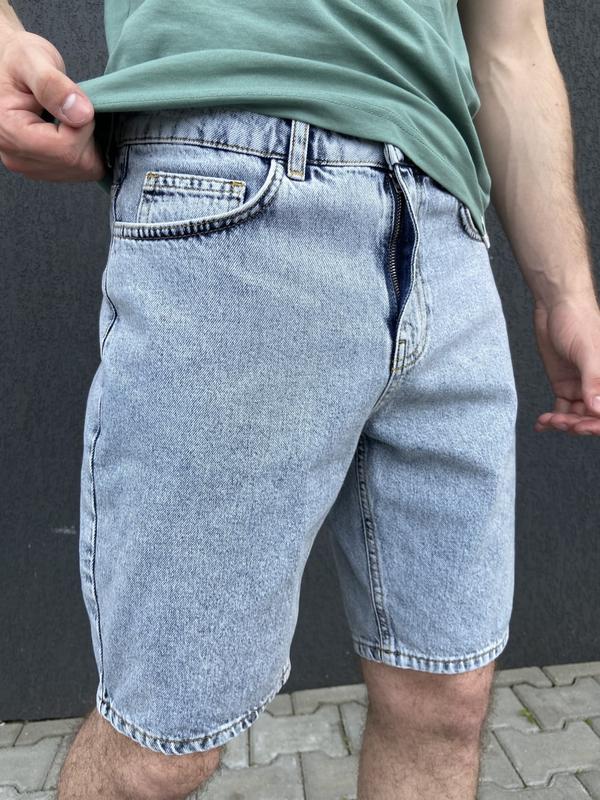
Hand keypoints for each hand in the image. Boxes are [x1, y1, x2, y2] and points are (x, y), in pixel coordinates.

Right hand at [0, 30, 105, 181]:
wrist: (10, 69)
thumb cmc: (18, 59)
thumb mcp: (32, 59)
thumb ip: (53, 85)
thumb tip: (81, 114)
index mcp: (9, 131)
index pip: (66, 149)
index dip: (82, 125)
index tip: (73, 101)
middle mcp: (15, 156)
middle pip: (76, 163)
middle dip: (86, 134)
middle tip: (70, 107)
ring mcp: (28, 167)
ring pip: (82, 170)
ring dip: (87, 143)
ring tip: (68, 117)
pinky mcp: (42, 170)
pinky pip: (82, 171)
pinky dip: (86, 151)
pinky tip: (71, 130)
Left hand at [533, 290, 599, 435]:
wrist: (555, 306)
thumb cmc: (578, 321)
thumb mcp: (587, 351)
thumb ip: (593, 380)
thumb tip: (598, 410)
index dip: (598, 423)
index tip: (583, 427)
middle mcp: (599, 385)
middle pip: (593, 417)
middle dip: (578, 424)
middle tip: (562, 423)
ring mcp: (582, 387)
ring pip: (576, 416)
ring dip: (563, 422)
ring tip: (548, 419)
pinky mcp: (564, 385)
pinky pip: (561, 409)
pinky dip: (551, 418)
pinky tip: (541, 424)